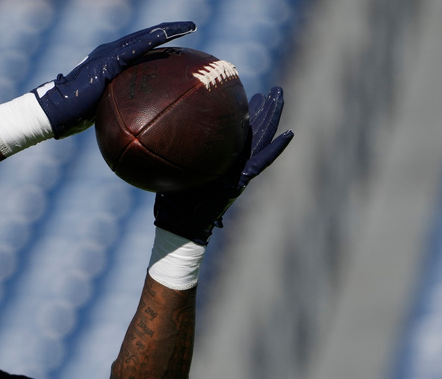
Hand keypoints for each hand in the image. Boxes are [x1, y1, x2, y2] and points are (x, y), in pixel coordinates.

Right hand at [34, 21, 195, 137]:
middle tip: (191, 26)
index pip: (139, 49)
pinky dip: (151, 39)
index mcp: (110, 63)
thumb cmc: (74, 117)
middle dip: (169, 29)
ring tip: (188, 26)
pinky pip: (134, 48)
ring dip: (166, 30)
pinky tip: (167, 34)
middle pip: (145, 38)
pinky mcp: (107, 61)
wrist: (56, 112)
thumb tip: (136, 129)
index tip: (179, 43)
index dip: (158, 43)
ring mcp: (108, 55)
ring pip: (143, 37)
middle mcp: (110, 53)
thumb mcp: (103, 112)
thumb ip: (119, 111)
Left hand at [154, 86, 292, 244]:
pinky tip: (289, 133)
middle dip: (264, 110)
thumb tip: (153, 128)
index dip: (242, 115)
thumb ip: (172, 151)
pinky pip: (262, 162)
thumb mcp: (172, 168)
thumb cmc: (172, 201)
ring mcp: (239, 172)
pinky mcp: (241, 181)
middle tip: (274, 90)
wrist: (179, 225)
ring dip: (273, 118)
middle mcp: (232, 163)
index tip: (246, 95)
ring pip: (261, 140)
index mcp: (220, 159)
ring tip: (280, 95)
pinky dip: (276, 149)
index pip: (234, 132)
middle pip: (253, 131)